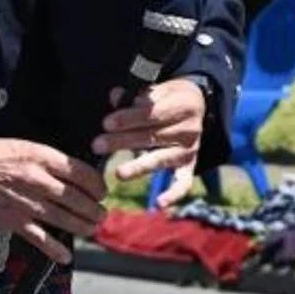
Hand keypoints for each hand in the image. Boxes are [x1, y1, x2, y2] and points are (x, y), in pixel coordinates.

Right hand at [0, 136, 106, 264]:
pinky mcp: (14, 221)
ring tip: (91, 227)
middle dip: (95, 209)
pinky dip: (56, 249)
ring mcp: (26, 203)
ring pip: (65, 220)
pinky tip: (66, 255)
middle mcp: (37, 181)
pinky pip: (40, 239)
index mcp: (42, 158)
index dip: (97, 185)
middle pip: (78, 199)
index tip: (101, 190)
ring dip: (84, 226)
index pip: (81, 173)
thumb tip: (76, 173)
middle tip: (100, 212)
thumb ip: (51, 160)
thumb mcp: (26, 146)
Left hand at [91, 77, 206, 207]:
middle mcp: (190, 129)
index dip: (128, 119)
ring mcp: (190, 150)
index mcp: (182, 105)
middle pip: (152, 137)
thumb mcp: (156, 89)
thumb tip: (115, 96)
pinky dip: (173, 194)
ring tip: (118, 173)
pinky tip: (158, 204)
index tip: (106, 123)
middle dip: (122, 141)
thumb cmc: (167, 97)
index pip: (152, 114)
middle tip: (98, 145)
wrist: (197, 105)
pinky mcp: (189, 166)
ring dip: (138, 167)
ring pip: (161, 159)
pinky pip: (183, 182)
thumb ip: (135, 95)